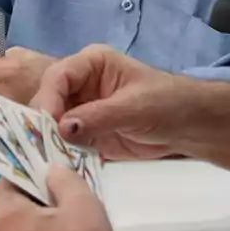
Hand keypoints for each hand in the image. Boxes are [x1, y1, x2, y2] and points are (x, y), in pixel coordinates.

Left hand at [0, 167, 128, 230]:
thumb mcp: (83, 204)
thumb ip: (64, 177)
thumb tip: (50, 170)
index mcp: (3, 218)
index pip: (8, 181)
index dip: (31, 175)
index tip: (52, 180)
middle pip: (9, 209)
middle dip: (33, 204)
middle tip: (63, 207)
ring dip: (33, 228)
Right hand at [32, 45, 187, 160]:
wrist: (189, 126)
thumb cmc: (166, 103)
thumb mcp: (134, 107)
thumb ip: (99, 116)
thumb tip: (63, 128)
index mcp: (91, 64)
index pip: (58, 76)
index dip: (48, 98)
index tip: (47, 123)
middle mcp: (80, 84)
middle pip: (48, 99)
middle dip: (43, 122)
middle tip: (41, 146)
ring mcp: (81, 110)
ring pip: (52, 123)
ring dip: (48, 141)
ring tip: (46, 159)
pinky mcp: (86, 134)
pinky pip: (65, 143)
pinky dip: (60, 154)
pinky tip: (58, 166)